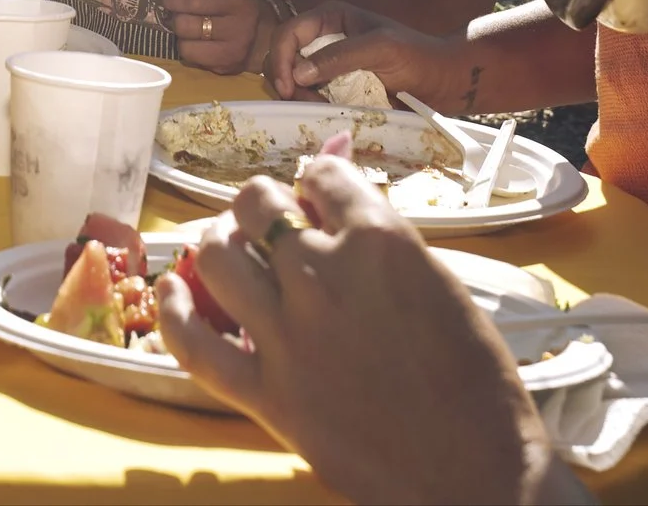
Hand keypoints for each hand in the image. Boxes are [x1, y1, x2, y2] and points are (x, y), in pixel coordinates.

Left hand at [158, 162, 564, 503]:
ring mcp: (287, 334)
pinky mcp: (266, 392)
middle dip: (263, 205)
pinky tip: (170, 290)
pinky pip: (193, 342)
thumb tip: (334, 210)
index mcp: (379, 241)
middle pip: (257, 203)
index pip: (322, 174)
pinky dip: (172, 310)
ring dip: (220, 242)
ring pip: (216, 255)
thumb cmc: (477, 383)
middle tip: (271, 225)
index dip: (316, 182)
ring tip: (232, 250)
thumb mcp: (439, 285)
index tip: (317, 197)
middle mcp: (323, 275)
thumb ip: (381, 243)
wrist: (476, 473)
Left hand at [165, 0, 270, 73]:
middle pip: (198, 1)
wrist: (255, 39)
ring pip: (188, 26)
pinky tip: (190, 39)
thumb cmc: (228, 1)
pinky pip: (189, 50)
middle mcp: (245, 10)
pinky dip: (183, 44)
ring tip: (181, 19)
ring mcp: (238, 37)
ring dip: (177, 22)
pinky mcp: (228, 60)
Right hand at [263, 0, 464, 106]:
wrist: (442, 81)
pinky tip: (326, 110)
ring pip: (292, 79)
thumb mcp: (380, 49)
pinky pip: (308, 95)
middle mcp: (322, 38)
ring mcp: (326, 63)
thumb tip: (298, 72)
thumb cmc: (417, 56)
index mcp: (329, 17)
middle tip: (305, 102)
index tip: (288, 87)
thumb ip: (339, 57)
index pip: (288, 33)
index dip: (280, 58)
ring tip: (320, 107)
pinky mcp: (333, 86)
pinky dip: (309, 105)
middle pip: (282, 57)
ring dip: (298, 96)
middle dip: (286, 80)